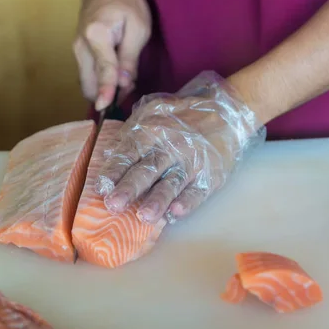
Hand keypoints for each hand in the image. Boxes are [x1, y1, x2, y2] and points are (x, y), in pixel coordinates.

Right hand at [73, 0, 150, 110]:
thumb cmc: (126, 2)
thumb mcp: (138, 28)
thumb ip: (130, 58)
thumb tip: (124, 85)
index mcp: (96, 35)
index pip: (103, 70)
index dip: (106, 91)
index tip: (105, 108)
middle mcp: (80, 46)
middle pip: (89, 85)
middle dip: (107, 95)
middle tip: (130, 88)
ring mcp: (75, 50)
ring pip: (86, 83)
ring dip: (104, 90)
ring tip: (126, 79)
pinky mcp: (78, 53)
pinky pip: (87, 76)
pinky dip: (100, 82)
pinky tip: (116, 76)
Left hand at [95, 71, 266, 223]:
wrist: (226, 111)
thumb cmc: (181, 116)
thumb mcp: (153, 111)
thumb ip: (130, 132)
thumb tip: (108, 154)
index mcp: (152, 130)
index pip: (129, 152)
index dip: (115, 170)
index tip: (101, 187)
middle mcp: (170, 146)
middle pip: (147, 169)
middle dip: (129, 188)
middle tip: (113, 205)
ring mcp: (192, 162)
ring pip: (172, 183)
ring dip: (157, 200)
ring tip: (143, 216)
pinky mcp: (210, 175)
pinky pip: (197, 191)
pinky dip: (187, 202)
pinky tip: (176, 213)